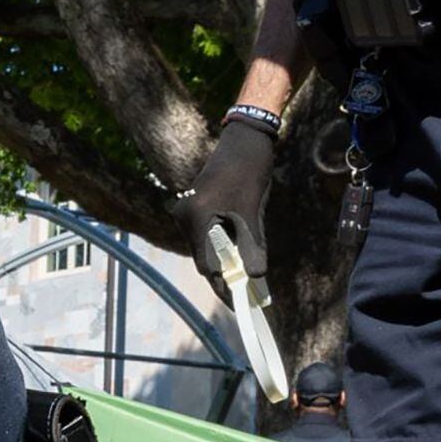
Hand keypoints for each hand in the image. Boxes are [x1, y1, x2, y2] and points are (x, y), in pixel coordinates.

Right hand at [185, 113, 277, 295]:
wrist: (244, 138)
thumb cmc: (249, 170)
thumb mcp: (253, 210)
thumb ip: (252, 244)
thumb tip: (255, 276)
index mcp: (194, 218)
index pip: (206, 264)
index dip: (223, 286)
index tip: (239, 303)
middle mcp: (184, 217)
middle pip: (204, 257)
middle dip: (225, 275)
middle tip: (247, 293)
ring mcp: (188, 212)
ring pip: (207, 247)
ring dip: (226, 260)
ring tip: (248, 274)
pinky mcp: (196, 207)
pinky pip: (208, 235)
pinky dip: (224, 245)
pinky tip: (241, 250)